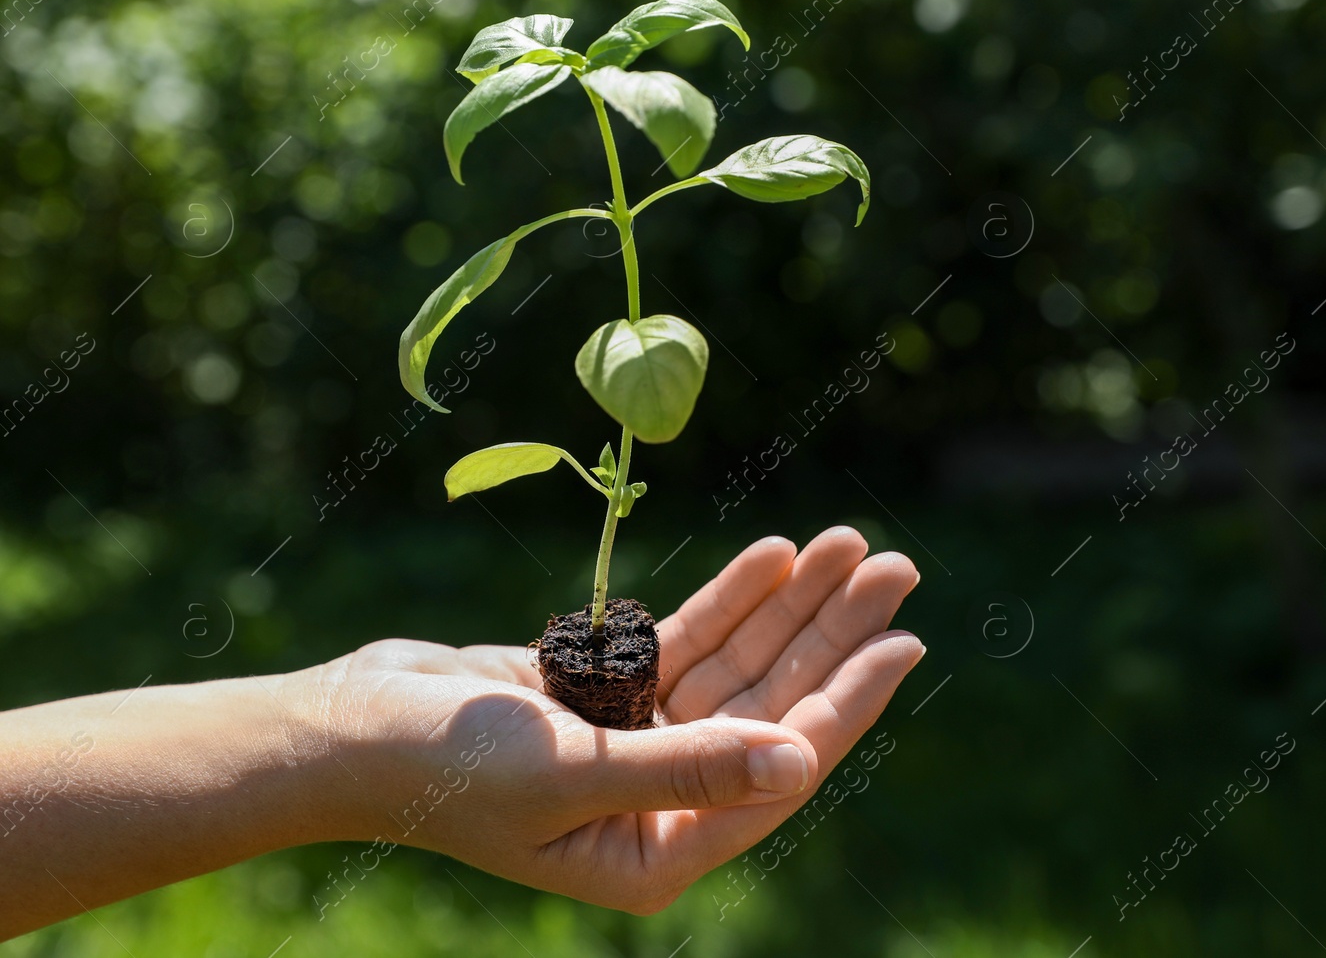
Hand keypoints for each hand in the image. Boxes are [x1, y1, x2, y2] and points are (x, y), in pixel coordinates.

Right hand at [315, 526, 922, 914]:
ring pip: (739, 665)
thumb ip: (687, 769)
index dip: (847, 699)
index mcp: (659, 851)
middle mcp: (662, 802)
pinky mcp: (611, 694)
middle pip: (773, 704)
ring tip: (849, 543)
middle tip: (895, 567)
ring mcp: (639, 743)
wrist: (353, 726)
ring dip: (791, 605)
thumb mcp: (572, 771)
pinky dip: (730, 598)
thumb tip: (796, 765)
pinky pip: (690, 640)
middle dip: (832, 634)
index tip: (904, 639)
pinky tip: (776, 554)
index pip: (781, 766)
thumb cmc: (448, 768)